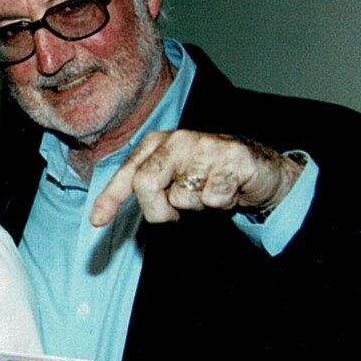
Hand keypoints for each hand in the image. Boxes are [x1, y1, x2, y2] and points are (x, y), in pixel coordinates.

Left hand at [90, 129, 301, 226]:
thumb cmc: (210, 179)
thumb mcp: (174, 183)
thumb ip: (147, 193)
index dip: (110, 198)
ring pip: (183, 196)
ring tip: (211, 193)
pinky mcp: (234, 157)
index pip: (127, 172)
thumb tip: (102, 215)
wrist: (262, 172)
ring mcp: (206, 145)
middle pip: (146, 183)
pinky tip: (230, 191)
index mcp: (157, 143)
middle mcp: (178, 139)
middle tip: (178, 213)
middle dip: (158, 210)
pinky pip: (213, 197)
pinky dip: (222, 203)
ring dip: (198, 206)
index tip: (98, 221)